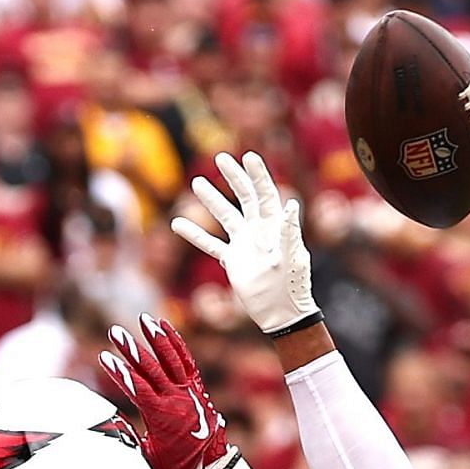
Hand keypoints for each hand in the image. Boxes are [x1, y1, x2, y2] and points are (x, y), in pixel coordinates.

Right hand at [98, 314, 232, 468]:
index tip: (105, 357)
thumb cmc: (177, 465)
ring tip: (144, 319)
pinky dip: (176, 342)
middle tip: (115, 332)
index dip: (121, 373)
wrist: (211, 467)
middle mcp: (177, 399)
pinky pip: (186, 360)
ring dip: (157, 338)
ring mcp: (189, 391)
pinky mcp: (196, 386)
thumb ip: (130, 437)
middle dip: (132, 350)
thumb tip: (108, 423)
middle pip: (152, 369)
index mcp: (162, 416)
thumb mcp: (148, 455)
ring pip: (172, 359)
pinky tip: (165, 326)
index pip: (139, 389)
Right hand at [173, 151, 317, 334]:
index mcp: (275, 225)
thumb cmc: (292, 285)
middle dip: (233, 177)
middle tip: (220, 158)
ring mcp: (243, 244)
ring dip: (211, 200)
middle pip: (244, 197)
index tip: (248, 156)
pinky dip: (194, 235)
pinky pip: (210, 244)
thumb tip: (291, 205)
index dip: (258, 175)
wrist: (280, 312)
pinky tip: (177, 224)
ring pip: (224, 216)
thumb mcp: (292, 258)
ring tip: (196, 183)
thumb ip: (289, 232)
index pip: (265, 193)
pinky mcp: (232, 260)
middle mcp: (258, 230)